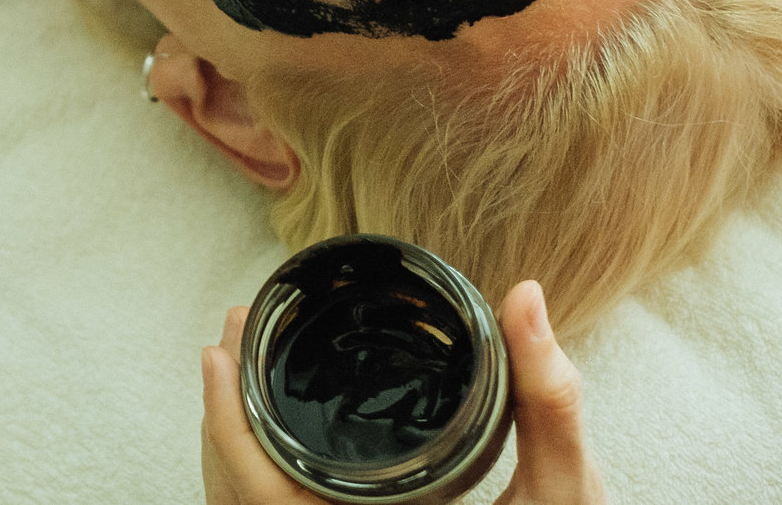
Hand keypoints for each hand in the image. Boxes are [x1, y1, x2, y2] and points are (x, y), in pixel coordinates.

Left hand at [200, 279, 605, 504]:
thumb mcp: (564, 491)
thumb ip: (547, 399)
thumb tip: (527, 297)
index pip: (267, 501)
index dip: (229, 432)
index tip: (217, 357)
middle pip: (241, 500)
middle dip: (222, 418)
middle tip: (232, 339)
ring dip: (235, 445)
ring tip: (239, 366)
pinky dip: (261, 473)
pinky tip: (273, 426)